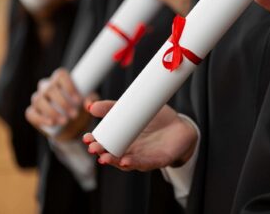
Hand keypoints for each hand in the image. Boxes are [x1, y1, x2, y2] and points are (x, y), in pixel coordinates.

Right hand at [25, 68, 93, 139]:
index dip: (69, 86)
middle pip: (50, 89)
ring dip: (52, 111)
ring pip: (38, 100)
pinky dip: (40, 118)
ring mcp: (38, 99)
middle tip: (74, 114)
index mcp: (60, 80)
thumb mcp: (90, 103)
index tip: (79, 100)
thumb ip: (92, 100)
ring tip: (65, 121)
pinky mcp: (32, 112)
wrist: (73, 127)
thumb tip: (88, 103)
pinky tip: (52, 123)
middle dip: (63, 103)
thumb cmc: (82, 109)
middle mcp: (47, 87)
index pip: (61, 75)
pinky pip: (31, 113)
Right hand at [83, 102, 197, 170]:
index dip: (95, 142)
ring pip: (126, 162)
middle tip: (92, 148)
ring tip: (105, 158)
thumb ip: (115, 106)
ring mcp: (143, 157)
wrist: (182, 126)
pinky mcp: (158, 160)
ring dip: (115, 161)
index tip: (86, 138)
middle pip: (113, 154)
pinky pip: (145, 163)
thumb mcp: (136, 108)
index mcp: (124, 139)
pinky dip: (135, 163)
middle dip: (101, 152)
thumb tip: (90, 106)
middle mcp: (131, 151)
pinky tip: (126, 161)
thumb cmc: (158, 119)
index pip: (106, 143)